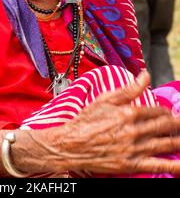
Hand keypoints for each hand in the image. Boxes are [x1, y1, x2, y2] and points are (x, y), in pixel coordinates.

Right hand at [48, 72, 179, 174]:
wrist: (71, 144)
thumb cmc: (86, 120)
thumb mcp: (106, 99)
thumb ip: (129, 88)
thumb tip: (145, 75)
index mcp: (128, 113)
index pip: (156, 111)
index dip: (165, 112)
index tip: (169, 114)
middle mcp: (134, 131)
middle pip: (164, 127)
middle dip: (177, 125)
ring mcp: (133, 149)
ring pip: (164, 144)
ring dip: (178, 141)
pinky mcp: (130, 164)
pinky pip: (157, 165)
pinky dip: (173, 166)